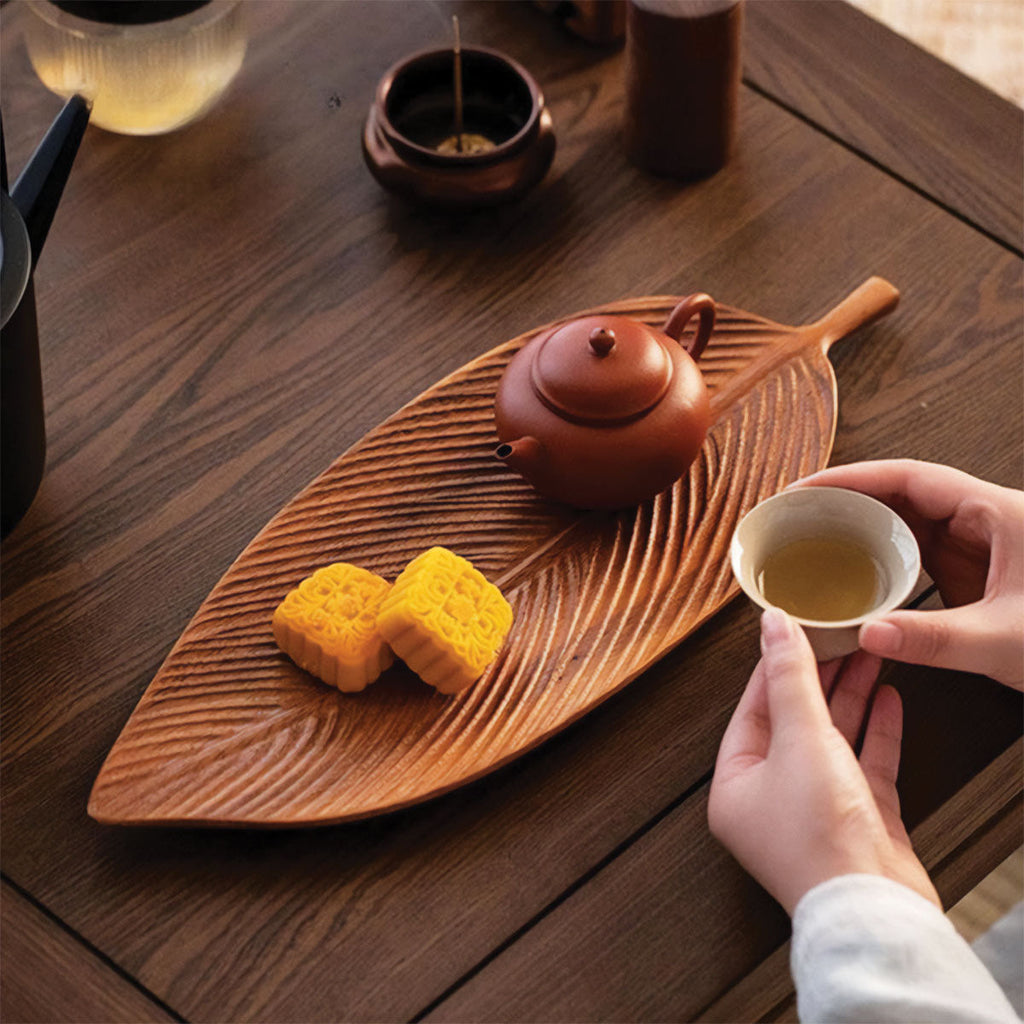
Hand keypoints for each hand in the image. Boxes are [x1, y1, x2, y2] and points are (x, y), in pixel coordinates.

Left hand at [708, 608, 938, 915]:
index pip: (752, 710)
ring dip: (850, 698)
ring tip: (869, 656)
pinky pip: (864, 766)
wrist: (875, 910)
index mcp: (735, 786)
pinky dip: (876, 732)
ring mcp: (816, 813)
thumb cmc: (821, 840)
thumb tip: (774, 626)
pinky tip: (889, 700)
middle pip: (793, 722)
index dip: (774, 667)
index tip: (792, 632)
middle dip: (819, 679)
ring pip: (831, 740)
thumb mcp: (800, 740)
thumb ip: (790, 679)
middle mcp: (771, 801)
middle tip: (839, 638)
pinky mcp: (859, 824)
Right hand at [795, 459, 1023, 688]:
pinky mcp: (981, 573)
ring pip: (910, 522)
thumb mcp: (1008, 642)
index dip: (852, 477)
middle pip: (903, 493)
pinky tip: (856, 572)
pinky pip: (920, 553)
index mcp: (998, 514)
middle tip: (797, 512)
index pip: (910, 478)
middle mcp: (987, 521)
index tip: (807, 488)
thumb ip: (935, 639)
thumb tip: (868, 633)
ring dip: (862, 526)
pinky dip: (883, 556)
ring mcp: (983, 547)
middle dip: (847, 497)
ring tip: (814, 536)